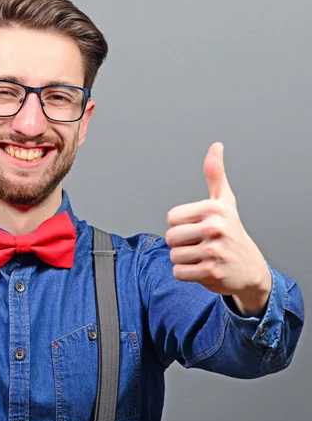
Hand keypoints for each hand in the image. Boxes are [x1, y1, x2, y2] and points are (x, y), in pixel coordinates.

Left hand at [165, 142, 271, 316]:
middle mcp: (216, 228)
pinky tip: (203, 269)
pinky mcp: (211, 272)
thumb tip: (216, 146)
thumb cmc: (232, 231)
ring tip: (203, 256)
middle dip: (181, 244)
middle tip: (200, 244)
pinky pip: (179, 273)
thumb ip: (215, 174)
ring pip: (174, 256)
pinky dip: (187, 274)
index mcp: (215, 209)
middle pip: (170, 237)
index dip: (181, 224)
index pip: (171, 218)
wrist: (250, 269)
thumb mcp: (225, 201)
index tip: (198, 227)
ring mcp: (214, 251)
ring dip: (184, 260)